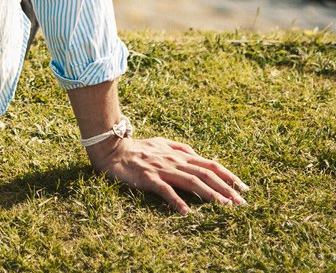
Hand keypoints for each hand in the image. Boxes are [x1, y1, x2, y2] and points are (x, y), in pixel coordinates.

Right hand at [86, 135, 248, 213]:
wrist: (113, 149)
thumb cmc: (139, 149)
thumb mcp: (162, 144)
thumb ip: (181, 149)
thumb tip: (198, 155)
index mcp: (180, 154)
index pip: (209, 164)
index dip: (228, 175)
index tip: (244, 188)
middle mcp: (174, 160)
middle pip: (205, 174)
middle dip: (225, 189)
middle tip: (241, 203)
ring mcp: (162, 169)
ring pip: (190, 181)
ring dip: (209, 194)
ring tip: (224, 206)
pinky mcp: (148, 177)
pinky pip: (164, 189)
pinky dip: (176, 200)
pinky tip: (186, 212)